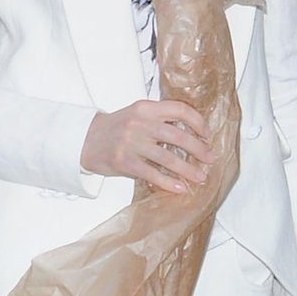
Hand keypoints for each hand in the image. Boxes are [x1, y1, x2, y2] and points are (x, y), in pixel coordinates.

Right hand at [81, 99, 213, 192]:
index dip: (198, 122)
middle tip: (209, 158)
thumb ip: (161, 119)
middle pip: (177, 135)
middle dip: (198, 148)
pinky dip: (168, 182)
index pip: (179, 110)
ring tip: (200, 176)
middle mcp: (139, 123)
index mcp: (145, 108)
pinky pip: (152, 173)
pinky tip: (180, 187)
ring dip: (187, 169)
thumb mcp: (138, 114)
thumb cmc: (117, 128)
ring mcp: (131, 143)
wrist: (86, 140)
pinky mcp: (124, 162)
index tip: (207, 134)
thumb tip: (193, 134)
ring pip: (167, 157)